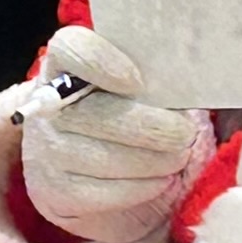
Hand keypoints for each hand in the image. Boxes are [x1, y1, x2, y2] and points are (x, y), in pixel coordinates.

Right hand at [15, 26, 205, 242]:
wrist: (83, 176)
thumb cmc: (122, 120)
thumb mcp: (132, 91)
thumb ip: (153, 78)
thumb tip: (195, 81)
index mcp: (63, 67)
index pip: (69, 49)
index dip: (102, 61)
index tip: (138, 81)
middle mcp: (47, 108)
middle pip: (103, 115)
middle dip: (156, 128)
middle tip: (185, 134)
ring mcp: (46, 152)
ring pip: (112, 159)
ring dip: (158, 161)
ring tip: (177, 158)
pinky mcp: (56, 193)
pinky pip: (111, 192)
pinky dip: (145, 187)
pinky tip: (158, 180)